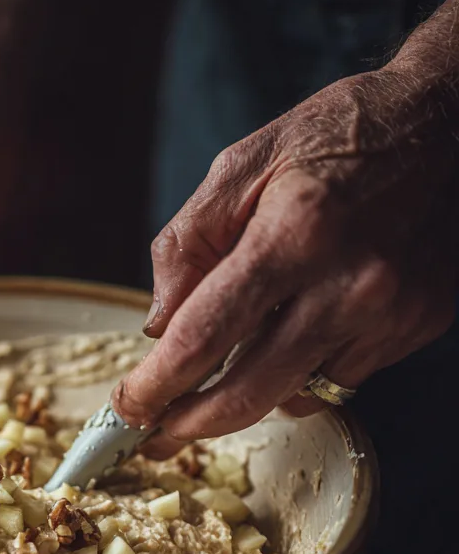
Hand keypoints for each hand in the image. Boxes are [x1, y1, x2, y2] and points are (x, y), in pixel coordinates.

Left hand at [114, 64, 458, 444]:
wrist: (450, 120)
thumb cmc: (335, 135)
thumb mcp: (242, 165)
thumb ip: (187, 246)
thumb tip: (157, 328)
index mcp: (294, 234)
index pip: (204, 338)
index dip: (155, 387)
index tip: (126, 410)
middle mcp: (349, 283)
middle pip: (247, 394)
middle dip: (188, 424)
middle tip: (154, 432)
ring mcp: (391, 312)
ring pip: (292, 399)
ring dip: (243, 401)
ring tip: (215, 381)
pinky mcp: (419, 325)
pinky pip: (338, 381)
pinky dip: (299, 376)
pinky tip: (285, 344)